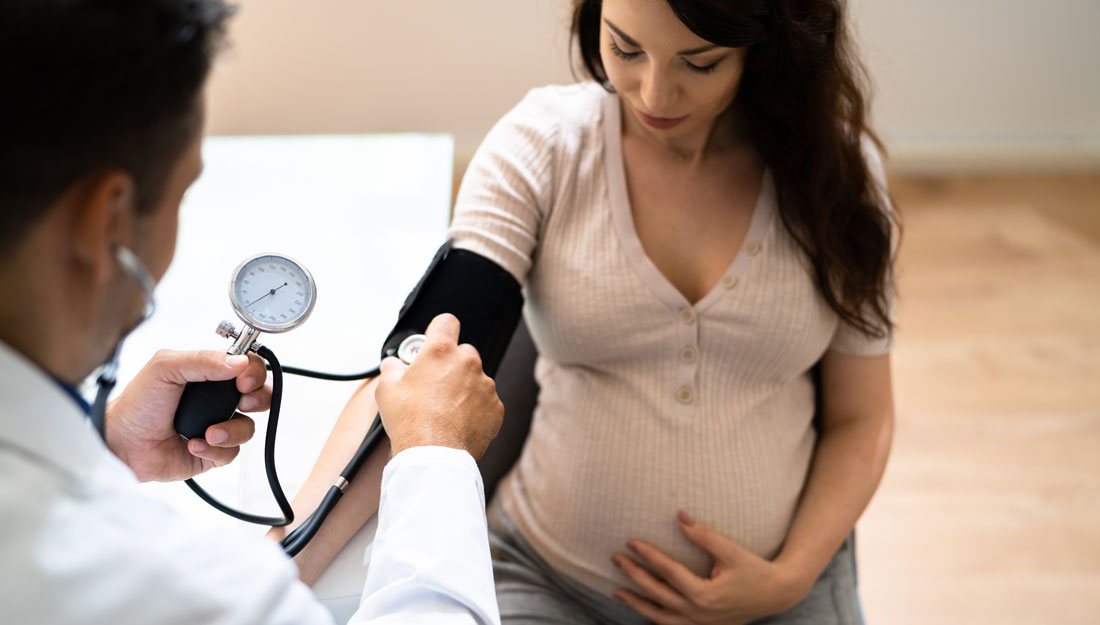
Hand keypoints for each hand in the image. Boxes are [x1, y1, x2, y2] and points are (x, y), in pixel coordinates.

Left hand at [105, 350, 269, 481]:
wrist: (122, 444)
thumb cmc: (137, 404)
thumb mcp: (165, 368)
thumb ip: (203, 360)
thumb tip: (240, 362)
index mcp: (209, 374)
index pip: (248, 366)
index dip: (254, 372)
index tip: (243, 380)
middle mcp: (217, 399)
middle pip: (260, 395)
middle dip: (259, 398)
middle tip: (242, 402)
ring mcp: (217, 425)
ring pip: (249, 427)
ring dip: (232, 430)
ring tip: (208, 433)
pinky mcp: (213, 452)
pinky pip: (232, 452)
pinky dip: (214, 449)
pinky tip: (193, 444)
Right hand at [374, 313, 503, 459]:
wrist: (434, 456)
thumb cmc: (410, 422)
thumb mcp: (387, 390)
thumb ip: (391, 368)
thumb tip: (393, 365)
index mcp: (441, 351)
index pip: (446, 322)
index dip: (439, 330)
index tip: (434, 342)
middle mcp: (468, 362)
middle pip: (462, 352)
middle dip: (450, 365)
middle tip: (434, 386)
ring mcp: (485, 385)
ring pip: (475, 378)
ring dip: (463, 388)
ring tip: (444, 410)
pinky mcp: (496, 407)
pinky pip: (485, 401)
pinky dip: (475, 408)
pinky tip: (457, 421)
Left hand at [610, 511, 808, 624]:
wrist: (776, 594)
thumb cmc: (754, 569)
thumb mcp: (730, 550)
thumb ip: (703, 535)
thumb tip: (678, 516)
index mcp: (704, 594)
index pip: (667, 572)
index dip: (647, 556)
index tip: (630, 541)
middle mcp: (698, 614)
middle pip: (657, 595)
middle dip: (634, 576)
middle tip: (616, 559)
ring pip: (659, 618)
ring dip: (638, 604)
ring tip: (618, 592)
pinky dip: (655, 618)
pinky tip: (643, 608)